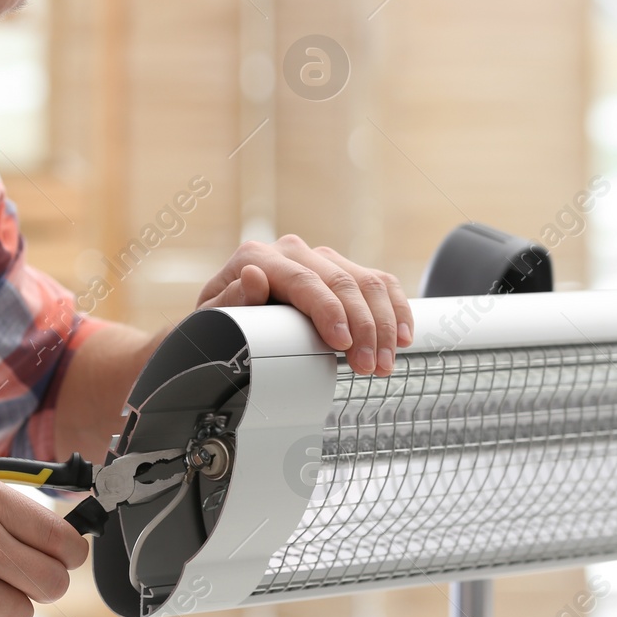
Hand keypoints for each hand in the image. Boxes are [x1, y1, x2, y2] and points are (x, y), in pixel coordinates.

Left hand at [196, 235, 412, 374]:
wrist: (227, 318)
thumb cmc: (221, 322)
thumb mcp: (213, 318)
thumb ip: (232, 301)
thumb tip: (254, 277)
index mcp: (257, 257)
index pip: (303, 280)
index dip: (328, 311)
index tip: (342, 342)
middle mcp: (292, 251)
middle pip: (341, 282)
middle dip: (362, 327)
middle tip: (368, 366)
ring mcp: (320, 259)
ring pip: (367, 282)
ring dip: (384, 325)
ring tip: (384, 363)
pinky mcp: (342, 270)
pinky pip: (379, 283)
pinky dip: (397, 309)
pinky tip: (403, 337)